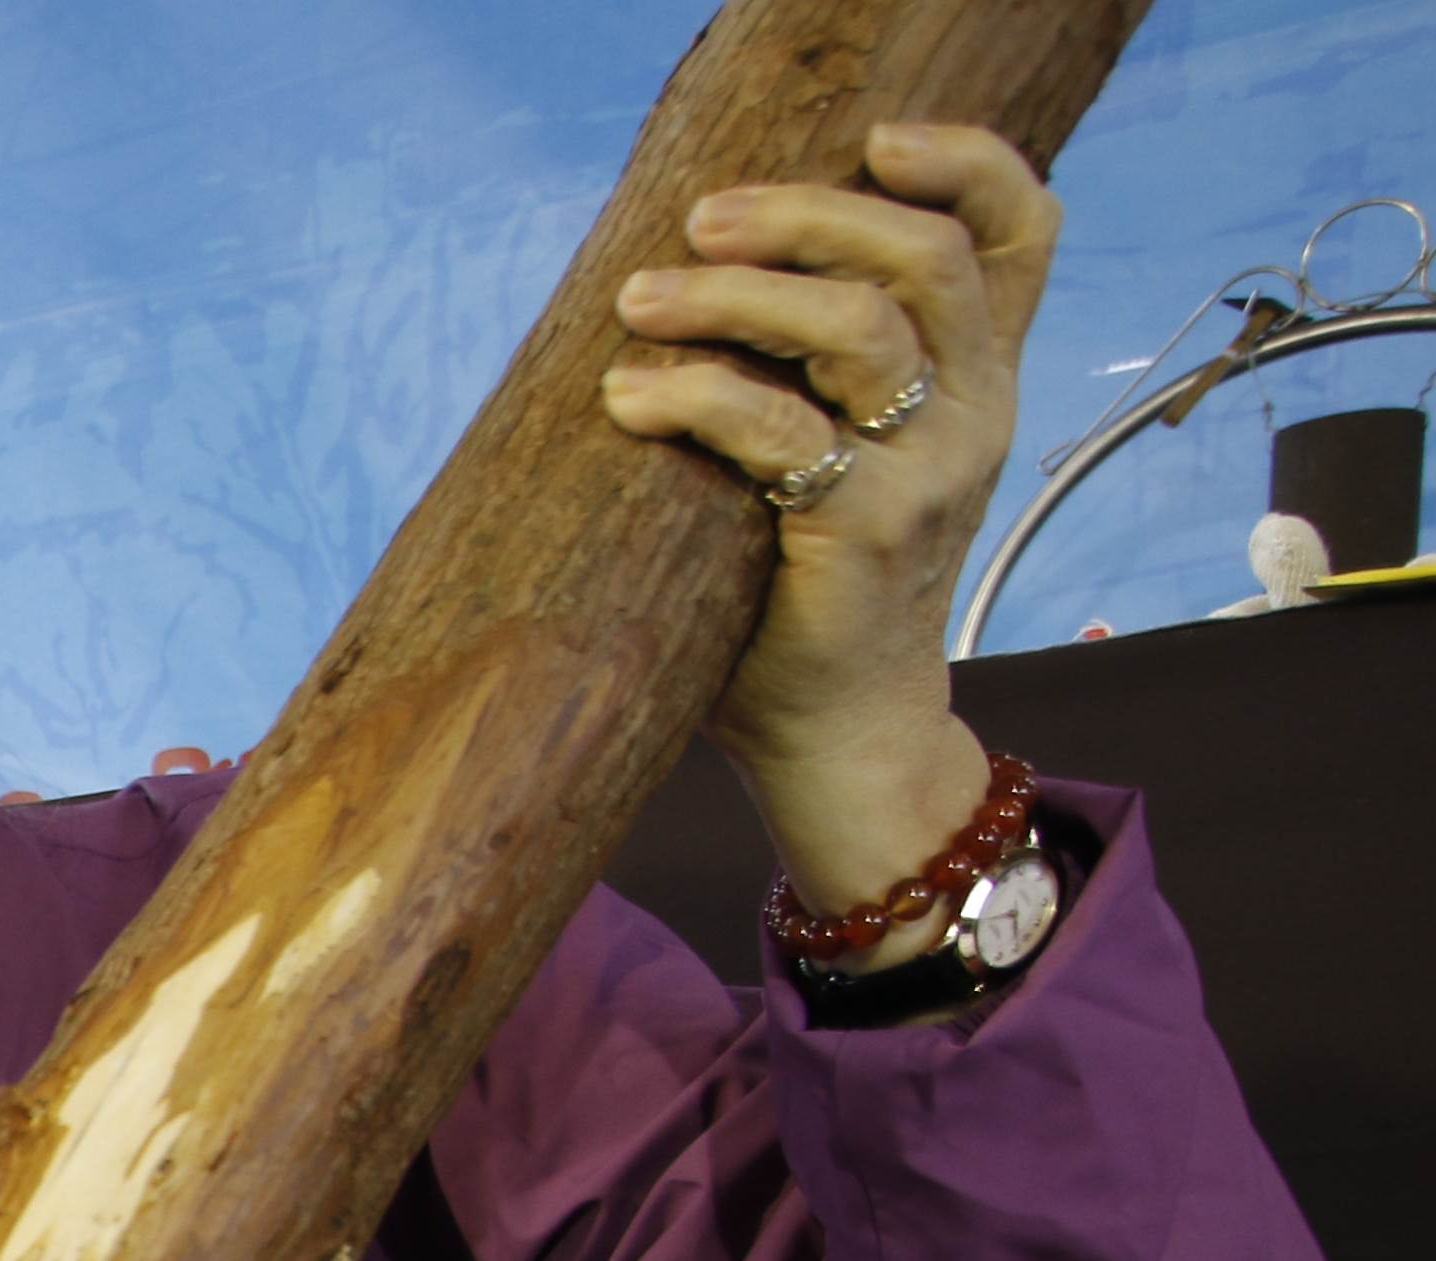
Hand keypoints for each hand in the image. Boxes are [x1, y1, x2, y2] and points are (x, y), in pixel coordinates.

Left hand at [604, 122, 1060, 913]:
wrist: (841, 730)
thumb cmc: (810, 587)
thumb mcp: (845, 458)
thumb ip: (816, 373)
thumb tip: (702, 270)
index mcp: (981, 376)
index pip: (1021, 233)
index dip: (966, 164)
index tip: (875, 141)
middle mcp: (976, 410)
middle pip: (921, 258)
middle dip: (804, 218)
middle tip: (702, 221)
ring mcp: (932, 470)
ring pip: (855, 329)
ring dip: (734, 298)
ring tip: (641, 300)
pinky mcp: (869, 530)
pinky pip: (779, 432)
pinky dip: (694, 398)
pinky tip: (629, 397)